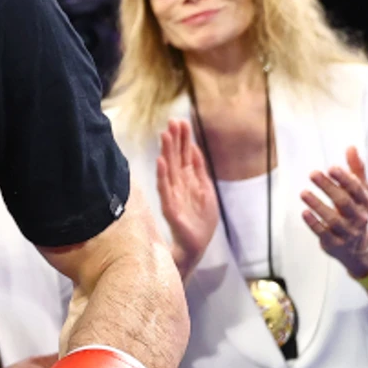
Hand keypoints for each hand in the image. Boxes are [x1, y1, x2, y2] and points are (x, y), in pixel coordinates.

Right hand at [155, 119, 219, 276]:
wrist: (196, 247)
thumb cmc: (200, 220)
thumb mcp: (206, 191)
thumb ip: (199, 170)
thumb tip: (194, 147)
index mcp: (188, 180)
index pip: (185, 154)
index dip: (183, 139)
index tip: (180, 120)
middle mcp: (179, 184)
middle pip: (176, 158)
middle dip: (174, 140)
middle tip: (172, 121)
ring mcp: (173, 195)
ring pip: (169, 170)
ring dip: (167, 152)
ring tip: (165, 135)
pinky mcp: (170, 208)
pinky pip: (165, 189)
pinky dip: (163, 176)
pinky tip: (161, 163)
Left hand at [300, 146, 367, 277]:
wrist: (358, 248)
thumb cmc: (355, 211)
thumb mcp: (360, 192)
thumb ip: (355, 170)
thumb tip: (351, 147)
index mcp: (364, 202)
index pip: (357, 189)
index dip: (345, 179)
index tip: (331, 167)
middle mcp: (358, 217)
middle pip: (344, 202)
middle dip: (329, 187)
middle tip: (313, 173)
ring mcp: (346, 232)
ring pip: (333, 219)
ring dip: (317, 204)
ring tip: (303, 192)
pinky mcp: (334, 243)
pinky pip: (323, 233)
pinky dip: (313, 223)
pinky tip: (304, 212)